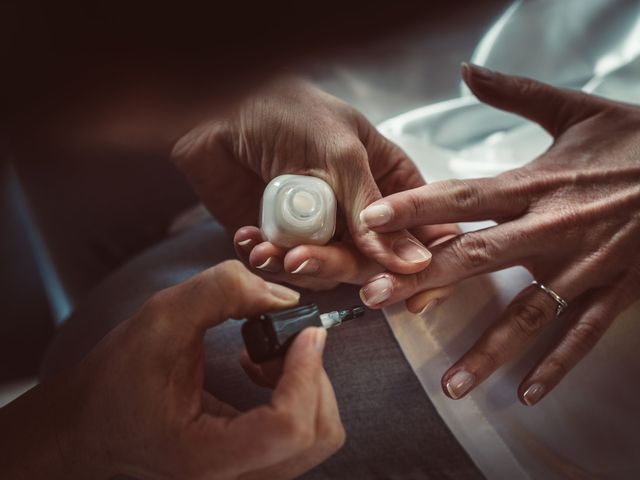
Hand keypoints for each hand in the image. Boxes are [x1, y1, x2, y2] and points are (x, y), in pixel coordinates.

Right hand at [0, 261, 344, 478]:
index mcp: (205, 455)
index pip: (290, 429)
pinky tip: (261, 369)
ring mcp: (245, 474)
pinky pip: (302, 432)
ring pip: (318, 436)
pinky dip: (298, 394)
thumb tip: (285, 297)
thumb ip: (221, 292)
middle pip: (317, 434)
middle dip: (313, 375)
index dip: (308, 373)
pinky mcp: (253, 462)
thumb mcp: (160, 319)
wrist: (91, 424)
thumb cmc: (115, 378)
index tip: (306, 331)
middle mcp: (232, 477)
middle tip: (285, 338)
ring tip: (266, 355)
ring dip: (308, 384)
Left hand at [171, 77, 457, 289]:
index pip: (418, 228)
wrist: (217, 110)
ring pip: (325, 270)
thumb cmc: (287, 111)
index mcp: (385, 180)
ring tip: (266, 248)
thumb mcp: (340, 153)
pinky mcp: (281, 238)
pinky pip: (284, 267)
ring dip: (293, 264)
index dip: (418, 260)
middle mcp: (356, 209)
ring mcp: (319, 226)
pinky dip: (265, 260)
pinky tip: (249, 240)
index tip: (410, 288)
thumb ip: (369, 209)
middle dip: (336, 264)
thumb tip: (410, 262)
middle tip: (303, 256)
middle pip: (370, 260)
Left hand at [359, 64, 639, 404]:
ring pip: (527, 313)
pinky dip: (556, 365)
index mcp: (537, 184)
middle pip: (476, 257)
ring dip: (486, 349)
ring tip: (449, 384)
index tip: (372, 222)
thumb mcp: (575, 109)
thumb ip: (515, 93)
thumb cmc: (636, 141)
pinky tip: (525, 393)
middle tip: (374, 300)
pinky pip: (582, 334)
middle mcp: (553, 228)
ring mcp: (585, 265)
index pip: (463, 196)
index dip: (416, 207)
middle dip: (421, 279)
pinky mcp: (616, 291)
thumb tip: (467, 71)